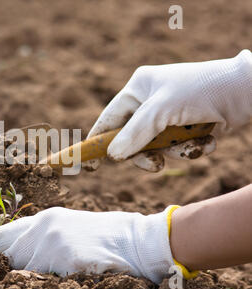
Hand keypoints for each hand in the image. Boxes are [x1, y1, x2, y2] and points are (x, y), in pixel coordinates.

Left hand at [0, 206, 177, 283]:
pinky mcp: (68, 262)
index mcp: (44, 221)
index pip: (0, 234)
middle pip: (4, 253)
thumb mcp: (68, 231)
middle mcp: (44, 229)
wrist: (141, 240)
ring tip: (18, 285)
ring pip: (22, 271)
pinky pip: (44, 282)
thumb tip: (12, 259)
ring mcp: (55, 245)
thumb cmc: (105, 238)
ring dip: (17, 282)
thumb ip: (41, 241)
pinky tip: (46, 287)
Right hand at [85, 49, 251, 171]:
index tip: (87, 164)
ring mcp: (169, 116)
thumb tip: (112, 155)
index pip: (109, 119)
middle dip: (147, 153)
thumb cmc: (201, 90)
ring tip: (195, 146)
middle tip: (155, 164)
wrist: (246, 92)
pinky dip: (191, 149)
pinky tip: (208, 141)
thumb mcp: (162, 111)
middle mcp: (150, 103)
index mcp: (138, 89)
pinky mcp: (186, 128)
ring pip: (156, 148)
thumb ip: (134, 133)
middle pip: (132, 140)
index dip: (98, 141)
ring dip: (176, 151)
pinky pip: (176, 148)